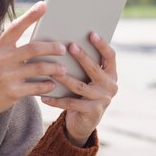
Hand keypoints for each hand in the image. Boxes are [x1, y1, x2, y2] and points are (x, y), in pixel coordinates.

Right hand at [0, 2, 66, 145]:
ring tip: (62, 69)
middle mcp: (1, 59)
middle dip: (52, 47)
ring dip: (54, 68)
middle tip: (62, 48)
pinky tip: (53, 84)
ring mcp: (7, 76)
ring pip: (39, 68)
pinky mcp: (12, 92)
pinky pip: (37, 87)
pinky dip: (48, 85)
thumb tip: (37, 40)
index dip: (31, 16)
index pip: (16, 27)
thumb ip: (10, 48)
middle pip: (34, 48)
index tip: (44, 5)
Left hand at [41, 32, 117, 146]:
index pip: (110, 56)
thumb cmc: (83, 92)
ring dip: (64, 78)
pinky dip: (56, 100)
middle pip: (95, 69)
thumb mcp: (88, 77)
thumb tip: (65, 42)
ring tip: (52, 71)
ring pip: (80, 86)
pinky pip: (71, 104)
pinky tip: (44, 96)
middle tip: (70, 46)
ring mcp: (102, 100)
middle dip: (82, 57)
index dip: (102, 45)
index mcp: (111, 74)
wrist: (85, 121)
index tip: (91, 33)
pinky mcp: (92, 112)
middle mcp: (111, 86)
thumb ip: (84, 63)